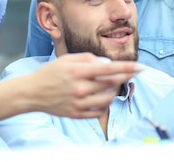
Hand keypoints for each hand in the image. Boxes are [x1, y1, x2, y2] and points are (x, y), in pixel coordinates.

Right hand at [26, 52, 140, 118]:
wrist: (33, 93)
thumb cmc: (50, 73)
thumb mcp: (67, 59)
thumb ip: (88, 58)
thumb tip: (107, 64)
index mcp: (78, 71)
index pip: (109, 69)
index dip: (127, 68)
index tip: (141, 67)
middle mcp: (80, 88)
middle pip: (112, 84)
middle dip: (125, 77)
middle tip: (129, 73)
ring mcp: (79, 103)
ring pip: (108, 99)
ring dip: (114, 91)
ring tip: (110, 86)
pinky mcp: (77, 114)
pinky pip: (99, 111)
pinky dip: (105, 104)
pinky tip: (102, 97)